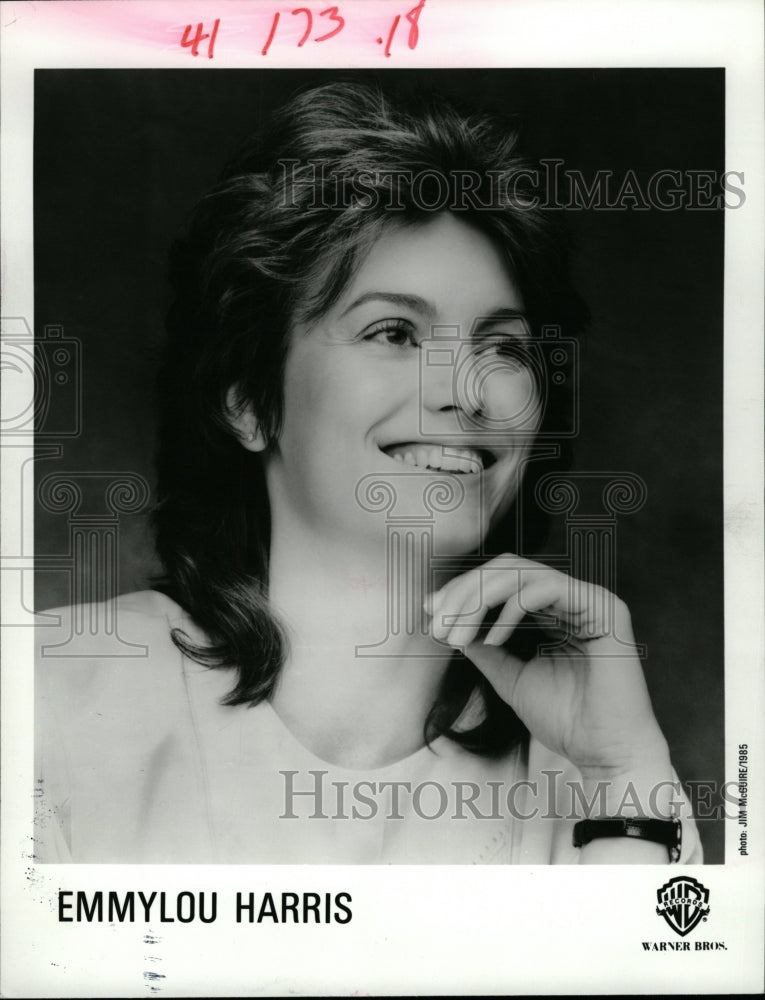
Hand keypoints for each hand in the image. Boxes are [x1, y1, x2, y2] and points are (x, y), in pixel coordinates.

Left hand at [426, 554, 670, 781]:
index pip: (502, 580)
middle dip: (465, 591)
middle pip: (507, 568)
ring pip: (522, 572)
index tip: (429, 613)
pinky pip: (547, 588)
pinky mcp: (605, 608)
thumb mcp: (510, 678)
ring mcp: (589, 599)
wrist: (604, 753)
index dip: (463, 590)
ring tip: (456, 633)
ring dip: (480, 598)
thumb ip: (486, 649)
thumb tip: (453, 628)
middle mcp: (571, 598)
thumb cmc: (565, 720)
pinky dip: (512, 608)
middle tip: (438, 622)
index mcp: (553, 610)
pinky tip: (493, 638)